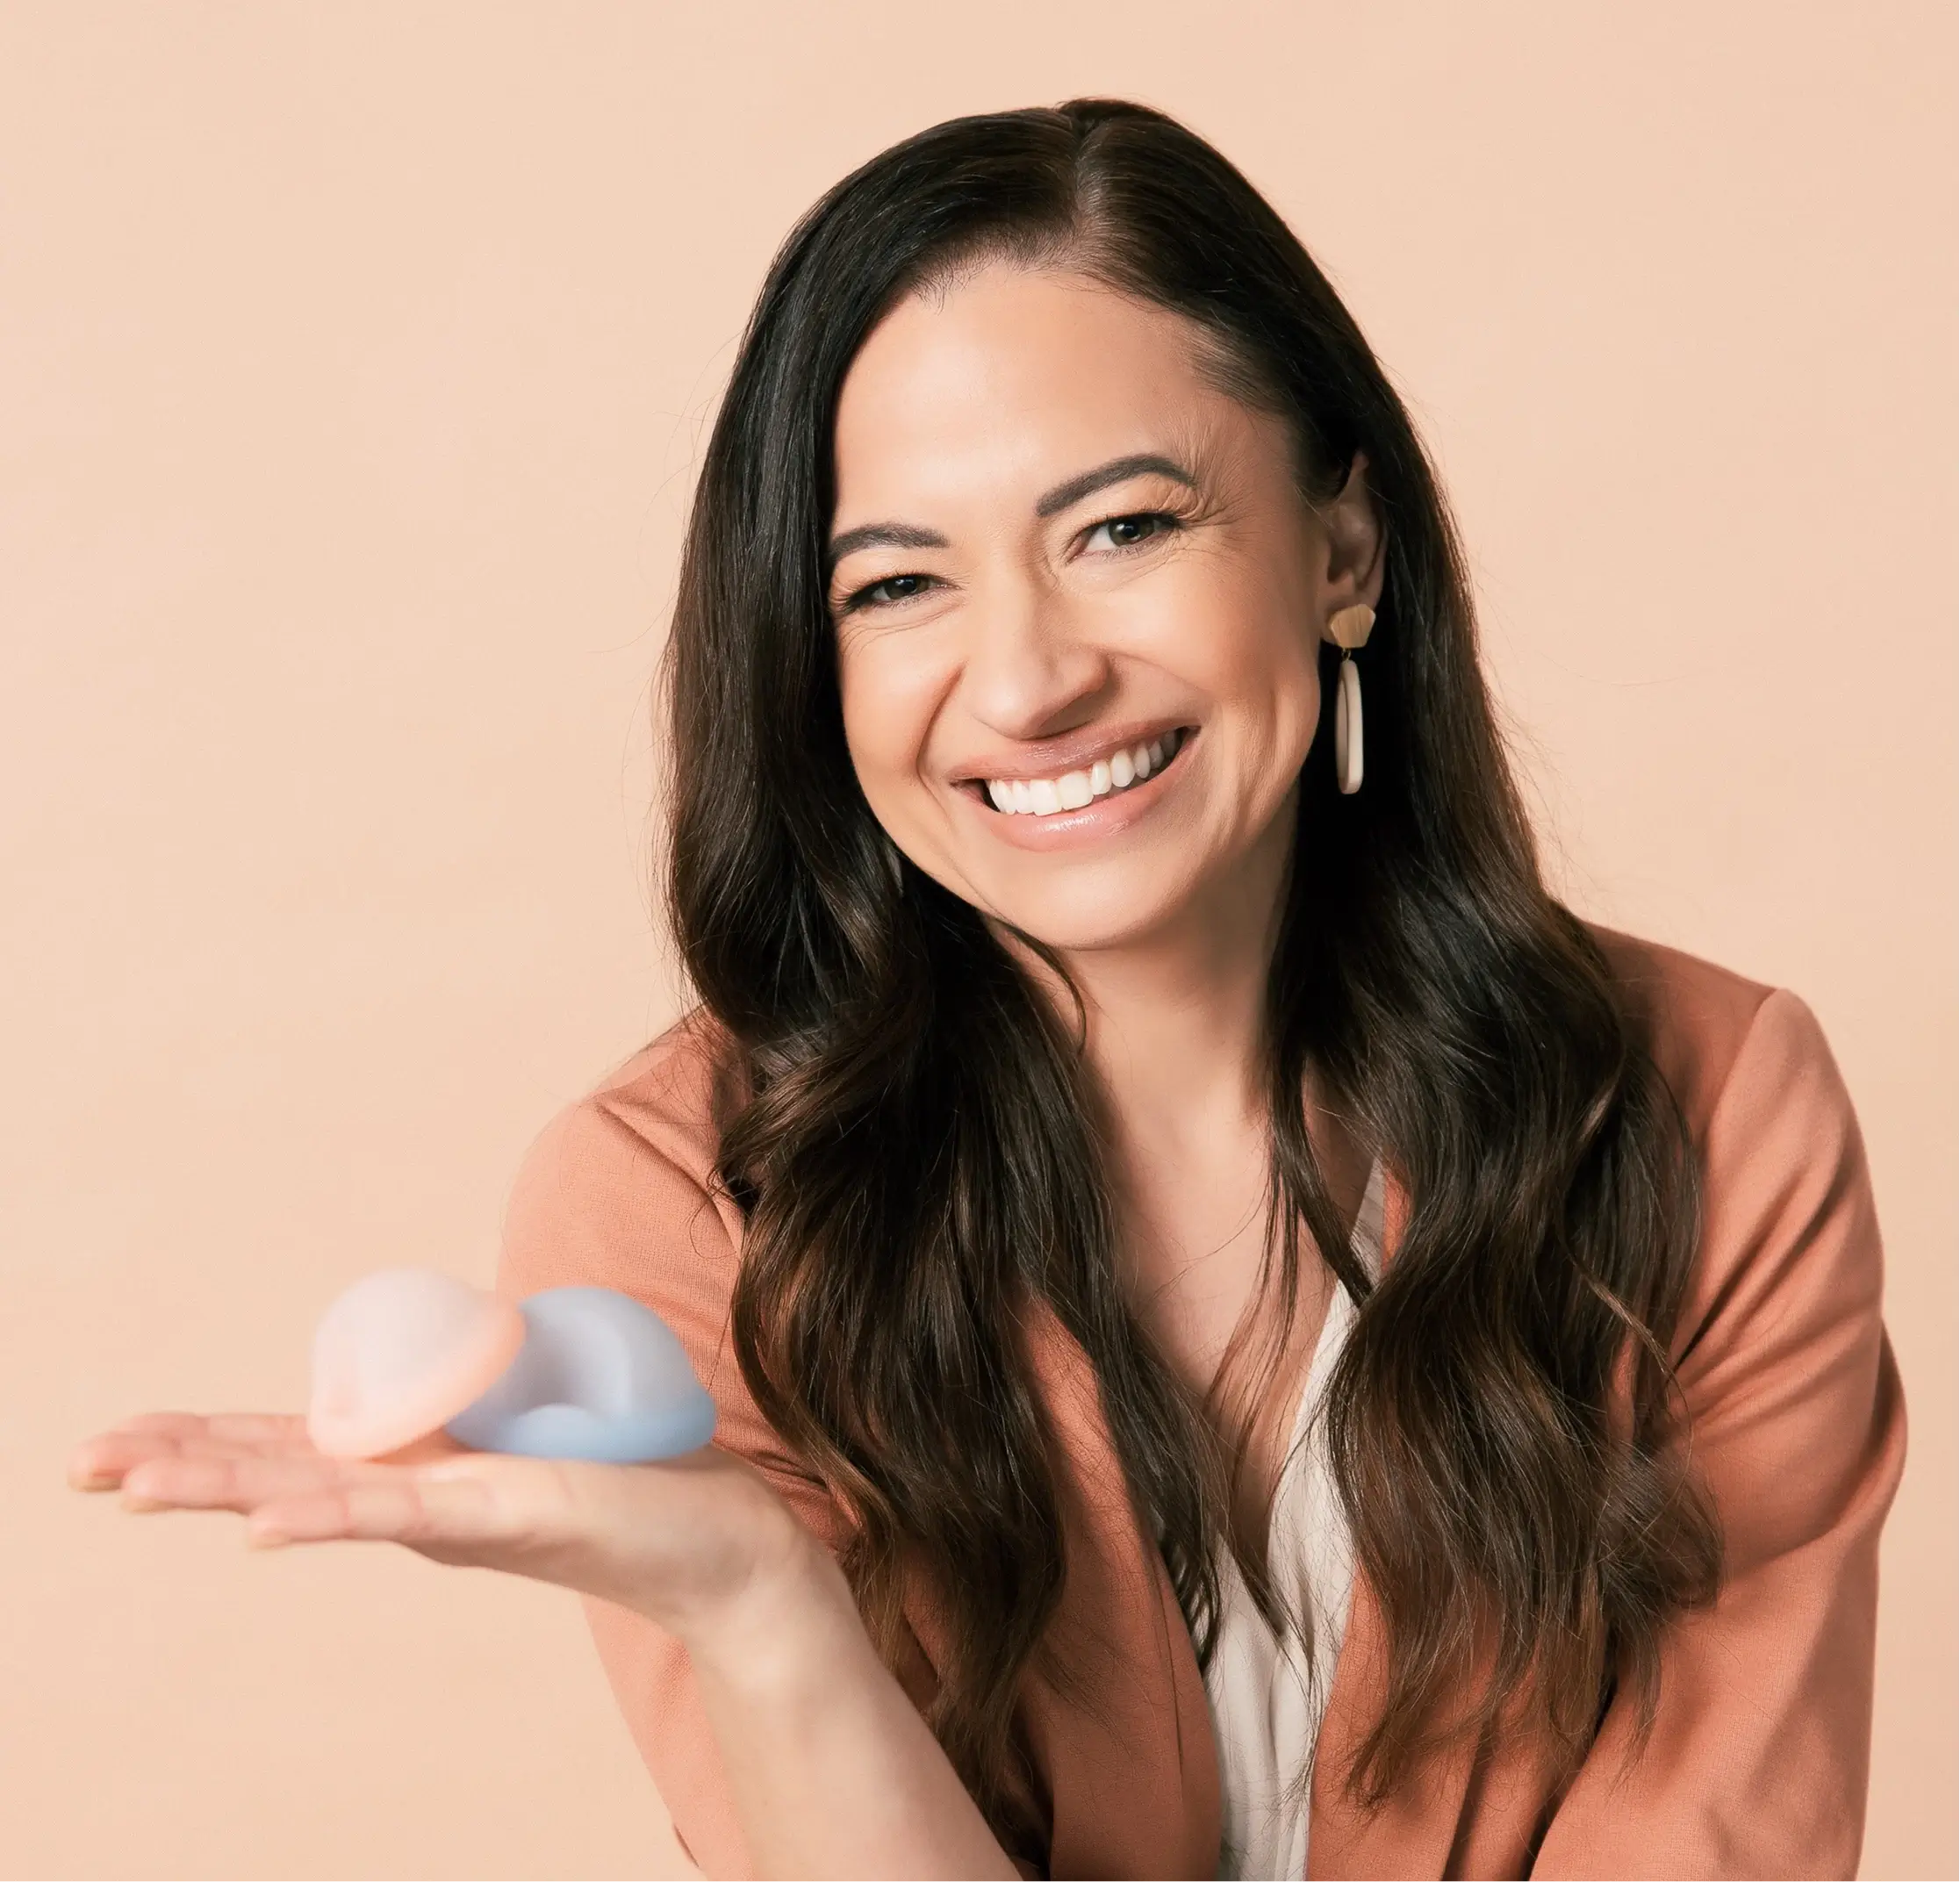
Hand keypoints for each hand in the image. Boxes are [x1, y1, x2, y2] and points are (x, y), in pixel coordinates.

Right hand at [67, 1413, 821, 1647]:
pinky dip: (327, 1514)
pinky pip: (402, 1512)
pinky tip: (258, 1524)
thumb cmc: (629, 1471)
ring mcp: (454, 1508)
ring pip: (317, 1493)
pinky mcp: (506, 1512)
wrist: (721, 1538)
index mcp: (416, 1463)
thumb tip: (432, 1346)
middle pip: (279, 1469)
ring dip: (222, 1486)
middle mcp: (419, 1493)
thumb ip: (472, 1394)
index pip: (291, 1444)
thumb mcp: (530, 1415)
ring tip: (129, 1484)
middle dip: (178, 1462)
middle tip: (77, 1463)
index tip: (114, 1438)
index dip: (204, 1437)